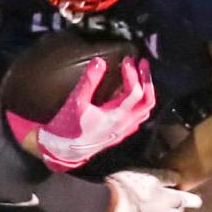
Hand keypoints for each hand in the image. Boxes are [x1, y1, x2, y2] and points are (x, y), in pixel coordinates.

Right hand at [18, 56, 155, 170]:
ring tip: (141, 77)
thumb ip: (89, 81)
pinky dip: (139, 105)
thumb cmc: (68, 128)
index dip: (133, 73)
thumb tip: (99, 62)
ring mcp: (123, 131)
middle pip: (147, 101)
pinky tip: (132, 98)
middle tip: (142, 64)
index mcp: (116, 116)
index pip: (135, 92)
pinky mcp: (118, 135)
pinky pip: (137, 119)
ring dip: (146, 92)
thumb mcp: (76, 102)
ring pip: (145, 111)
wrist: (63, 151)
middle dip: (147, 80)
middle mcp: (124, 124)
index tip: (126, 60)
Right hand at [103, 169, 199, 211]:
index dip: (192, 200)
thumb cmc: (127, 187)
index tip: (196, 200)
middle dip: (178, 208)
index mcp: (169, 199)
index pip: (187, 200)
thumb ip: (164, 177)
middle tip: (174, 202)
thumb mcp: (146, 175)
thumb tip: (178, 178)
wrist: (106, 206)